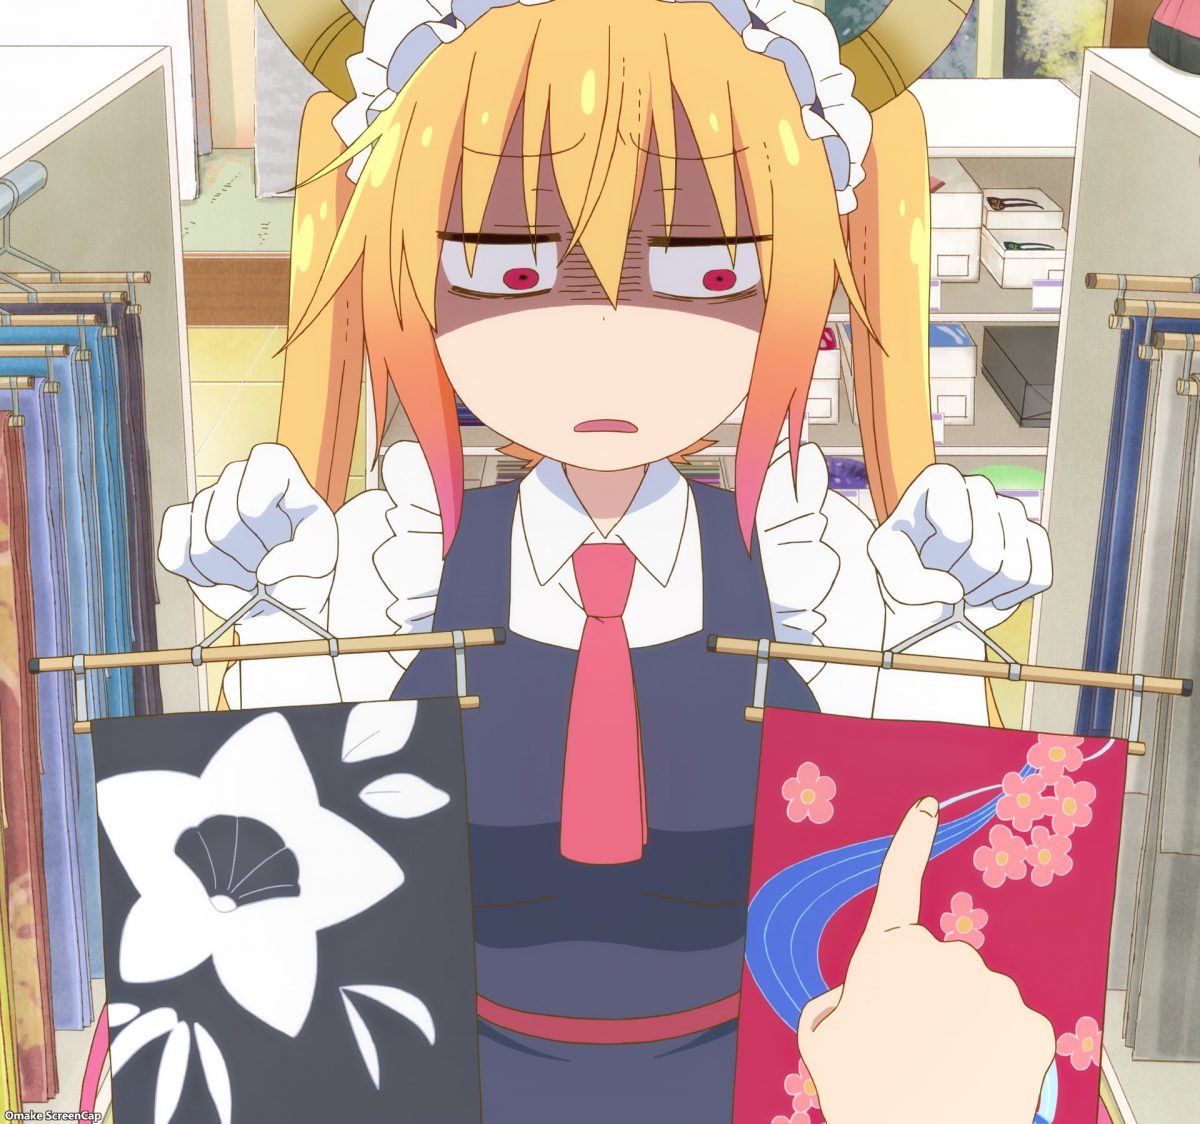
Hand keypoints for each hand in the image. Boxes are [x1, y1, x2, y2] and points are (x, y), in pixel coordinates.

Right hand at [157, 443, 337, 628]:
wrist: (286, 592)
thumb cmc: (307, 566)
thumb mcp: (325, 557)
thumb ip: (306, 558)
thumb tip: (265, 571)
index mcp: (274, 465)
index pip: (255, 489)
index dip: (269, 524)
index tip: (288, 534)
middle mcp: (235, 475)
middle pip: (223, 526)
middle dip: (251, 559)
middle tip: (269, 564)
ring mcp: (204, 499)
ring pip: (201, 548)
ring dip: (232, 575)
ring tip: (252, 573)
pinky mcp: (180, 526)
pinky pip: (173, 556)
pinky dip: (204, 578)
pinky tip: (226, 575)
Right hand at [796, 798, 1054, 1122]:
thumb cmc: (866, 1098)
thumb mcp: (818, 1038)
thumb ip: (833, 997)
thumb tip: (850, 993)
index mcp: (886, 950)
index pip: (899, 879)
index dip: (911, 839)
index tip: (928, 806)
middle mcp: (943, 954)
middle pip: (936, 961)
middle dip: (926, 992)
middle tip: (909, 1043)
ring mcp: (992, 987)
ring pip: (976, 994)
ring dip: (962, 1021)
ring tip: (942, 1069)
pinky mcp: (1031, 1023)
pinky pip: (1010, 1024)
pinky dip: (996, 1046)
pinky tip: (977, 1076)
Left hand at [867, 465, 1050, 630]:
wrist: (925, 591)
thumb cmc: (902, 566)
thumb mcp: (884, 564)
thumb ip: (905, 576)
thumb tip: (955, 592)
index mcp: (941, 480)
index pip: (955, 533)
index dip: (935, 559)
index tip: (920, 556)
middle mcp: (980, 488)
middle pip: (985, 554)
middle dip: (959, 580)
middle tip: (942, 577)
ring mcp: (1011, 511)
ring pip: (1014, 570)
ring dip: (982, 593)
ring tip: (961, 586)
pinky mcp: (1033, 539)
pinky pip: (1037, 578)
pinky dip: (1008, 598)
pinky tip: (986, 594)